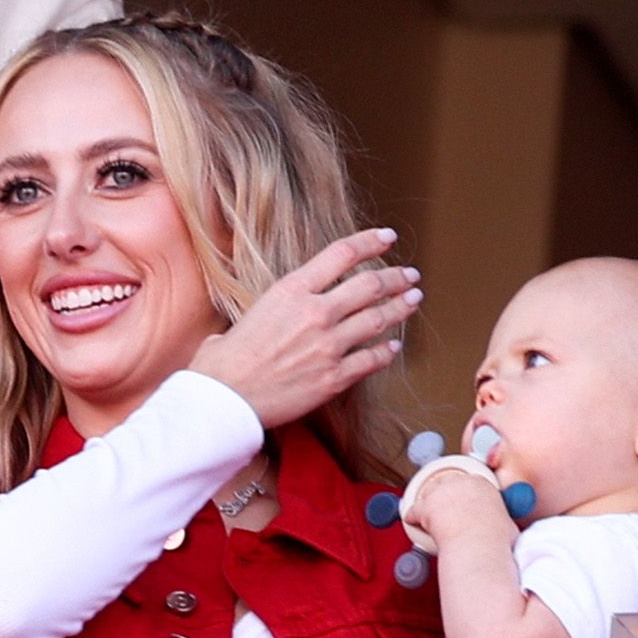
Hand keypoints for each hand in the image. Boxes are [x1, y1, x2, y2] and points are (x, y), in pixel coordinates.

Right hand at [188, 228, 417, 428]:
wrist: (224, 399)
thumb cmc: (224, 360)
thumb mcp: (250, 313)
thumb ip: (275, 306)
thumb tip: (274, 312)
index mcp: (291, 291)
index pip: (343, 254)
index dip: (370, 242)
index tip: (387, 237)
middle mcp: (315, 313)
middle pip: (370, 285)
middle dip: (396, 277)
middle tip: (409, 276)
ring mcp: (328, 346)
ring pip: (379, 319)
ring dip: (401, 308)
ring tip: (413, 301)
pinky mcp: (335, 378)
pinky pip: (372, 360)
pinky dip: (388, 351)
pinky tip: (394, 347)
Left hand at [410, 459, 515, 547]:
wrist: (479, 545)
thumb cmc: (495, 538)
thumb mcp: (507, 523)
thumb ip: (501, 520)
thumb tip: (504, 528)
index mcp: (481, 483)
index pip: (467, 481)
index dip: (461, 491)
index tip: (460, 499)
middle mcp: (460, 483)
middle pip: (445, 481)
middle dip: (443, 492)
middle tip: (441, 505)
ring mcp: (441, 493)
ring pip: (428, 492)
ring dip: (426, 501)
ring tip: (426, 511)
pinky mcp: (426, 506)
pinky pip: (413, 510)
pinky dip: (412, 516)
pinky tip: (411, 520)